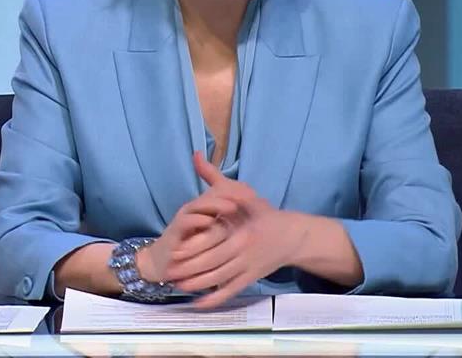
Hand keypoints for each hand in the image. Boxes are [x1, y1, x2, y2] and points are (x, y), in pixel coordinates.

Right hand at [135, 157, 242, 282]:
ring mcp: (184, 218)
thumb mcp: (213, 237)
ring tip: (233, 206)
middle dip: (230, 194)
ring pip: (201, 205)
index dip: (238, 191)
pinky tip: (210, 222)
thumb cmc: (191, 248)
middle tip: (248, 196)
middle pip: (213, 195)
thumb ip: (227, 227)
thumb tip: (249, 222)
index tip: (255, 195)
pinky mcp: (174, 230)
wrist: (163, 262)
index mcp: (205, 209)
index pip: (221, 192)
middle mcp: (195, 210)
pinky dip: (198, 220)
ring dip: (217, 205)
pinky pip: (186, 221)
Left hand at [166, 153, 306, 308]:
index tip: (173, 252)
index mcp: (242, 231)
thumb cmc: (265, 214)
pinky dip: (214, 299)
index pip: (213, 243)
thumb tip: (196, 156)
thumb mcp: (242, 193)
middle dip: (189, 270)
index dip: (192, 250)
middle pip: (213, 264)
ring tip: (177, 286)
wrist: (293, 236)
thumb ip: (215, 177)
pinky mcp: (251, 278)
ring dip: (197, 285)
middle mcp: (244, 250)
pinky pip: (231, 291)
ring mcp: (248, 267)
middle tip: (168, 273)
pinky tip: (198, 304)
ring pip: (219, 279)